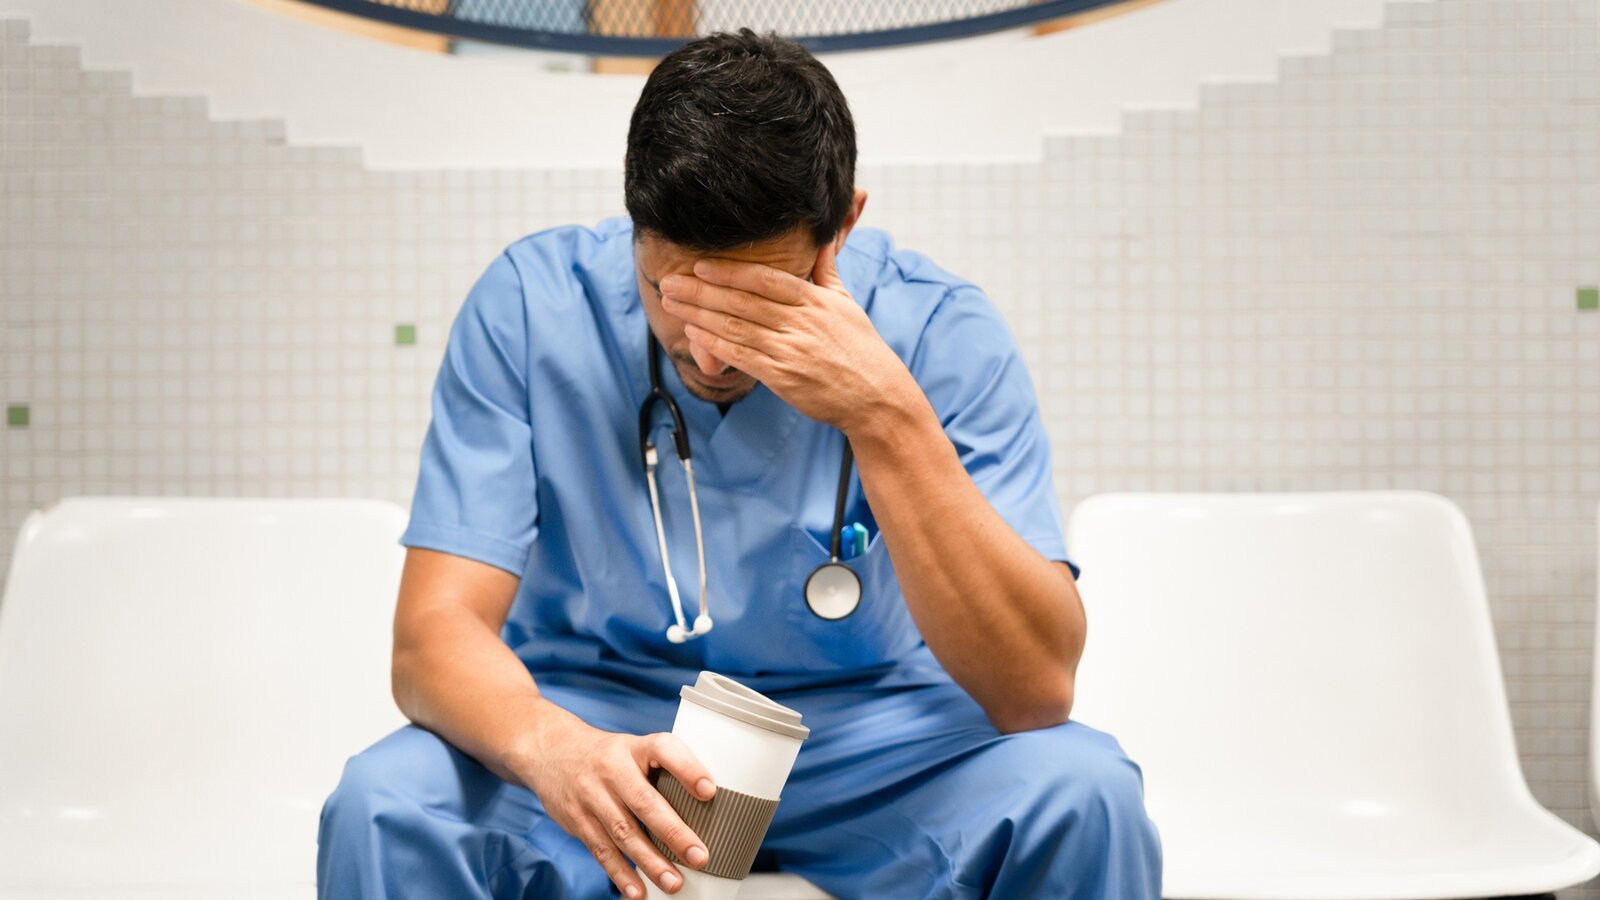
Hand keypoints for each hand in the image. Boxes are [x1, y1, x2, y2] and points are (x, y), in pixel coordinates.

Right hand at [521, 712, 714, 897]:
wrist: (550, 751)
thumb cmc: (606, 755)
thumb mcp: (634, 748)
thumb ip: (664, 769)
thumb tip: (708, 803)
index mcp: (634, 747)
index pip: (663, 749)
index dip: (687, 768)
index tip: (709, 790)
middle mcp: (612, 769)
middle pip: (644, 801)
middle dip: (674, 832)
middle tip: (699, 856)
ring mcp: (591, 796)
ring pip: (623, 832)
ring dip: (650, 862)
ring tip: (674, 882)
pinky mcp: (577, 820)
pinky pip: (601, 850)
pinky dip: (620, 873)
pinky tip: (638, 890)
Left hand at [658, 241, 917, 434]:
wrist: (876, 396)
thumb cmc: (861, 349)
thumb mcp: (847, 304)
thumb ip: (826, 271)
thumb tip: (819, 241)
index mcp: (815, 301)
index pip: (765, 279)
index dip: (729, 271)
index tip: (699, 264)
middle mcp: (801, 322)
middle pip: (742, 301)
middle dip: (700, 290)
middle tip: (669, 281)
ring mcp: (791, 350)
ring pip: (736, 327)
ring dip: (699, 314)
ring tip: (671, 304)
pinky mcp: (783, 377)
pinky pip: (741, 356)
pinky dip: (714, 344)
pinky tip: (693, 333)